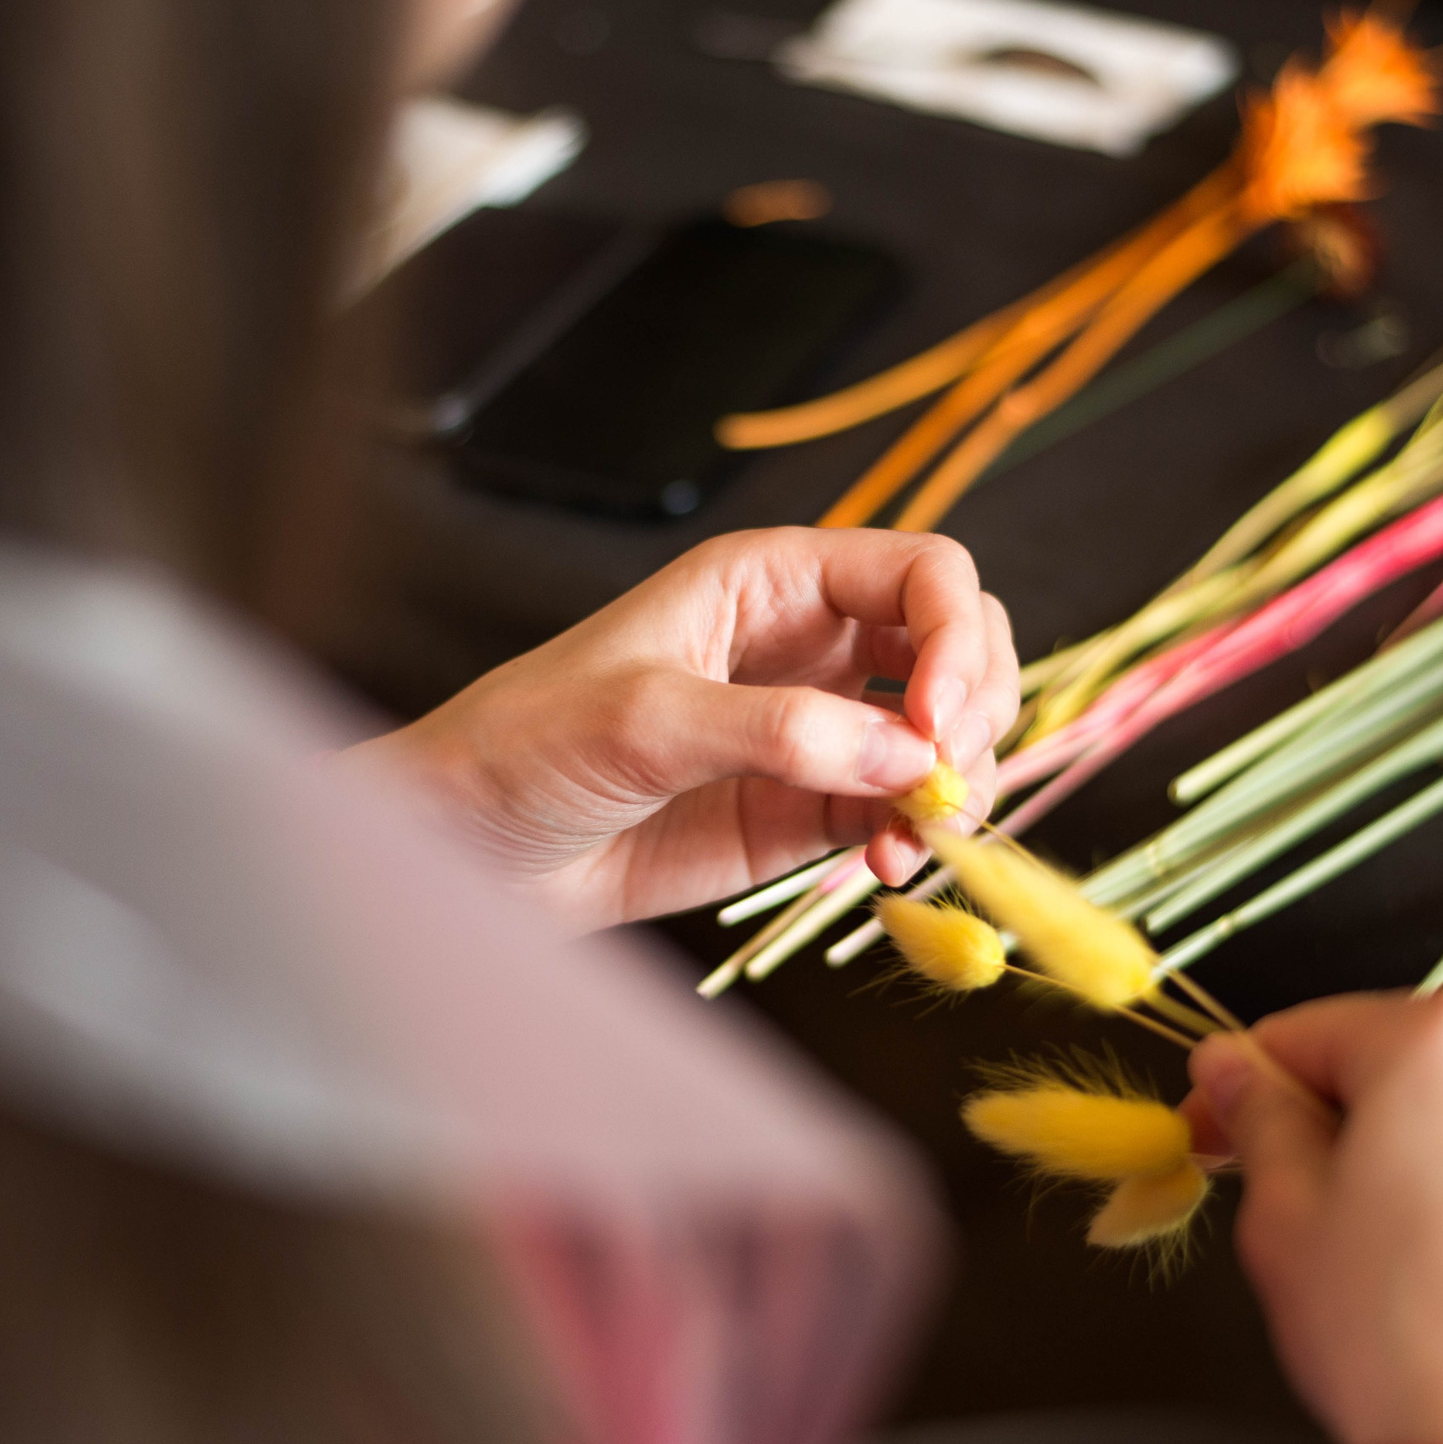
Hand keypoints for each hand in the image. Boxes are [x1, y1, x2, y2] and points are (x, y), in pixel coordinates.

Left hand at [353, 528, 1018, 929]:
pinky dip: (920, 837)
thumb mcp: (644, 720)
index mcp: (771, 580)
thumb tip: (906, 757)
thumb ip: (778, 731)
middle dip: (976, 709)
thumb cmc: (526, 745)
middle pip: (956, 646)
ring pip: (944, 735)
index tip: (941, 724)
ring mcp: (815, 729)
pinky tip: (891, 868)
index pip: (922, 575)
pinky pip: (899, 810)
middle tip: (943, 782)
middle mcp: (809, 642)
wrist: (466, 848)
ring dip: (958, 784)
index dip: (956, 640)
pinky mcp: (805, 810)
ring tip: (913, 842)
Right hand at [1183, 990, 1442, 1443]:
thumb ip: (1258, 1116)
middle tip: (1298, 1207)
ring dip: (1434, 1178)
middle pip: (1415, 1074)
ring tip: (1391, 1278)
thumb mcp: (1284, 1216)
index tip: (1214, 1127)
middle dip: (1350, 1126)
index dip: (1247, 1081)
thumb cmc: (1396, 1341)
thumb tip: (1236, 1068)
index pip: (1314, 1029)